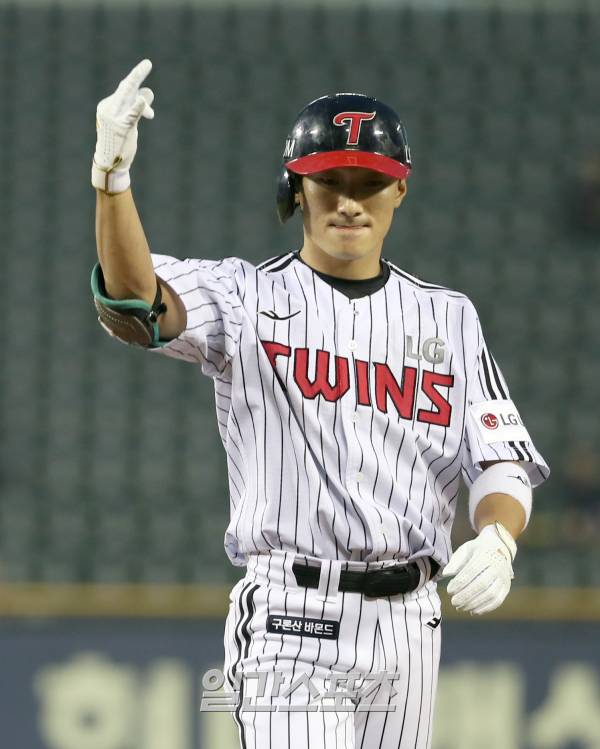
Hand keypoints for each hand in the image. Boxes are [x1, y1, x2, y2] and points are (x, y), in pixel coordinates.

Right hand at [92, 59, 154, 192]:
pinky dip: (137, 108)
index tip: (146, 66)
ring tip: (146, 66)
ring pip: (128, 96)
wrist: (110, 163)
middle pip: (125, 88)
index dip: (137, 85)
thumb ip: (137, 107)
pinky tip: (143, 102)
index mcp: (108, 105)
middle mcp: (109, 108)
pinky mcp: (121, 128)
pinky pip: (131, 115)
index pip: (125, 91)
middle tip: (148, 63)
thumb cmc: (119, 143)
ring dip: (137, 82)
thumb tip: (148, 92)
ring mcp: (114, 118)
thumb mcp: (129, 122)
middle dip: (137, 74)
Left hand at [442, 522, 516, 614]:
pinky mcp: (506, 587)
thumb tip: (445, 574)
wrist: (499, 547)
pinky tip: (473, 611)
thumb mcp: (465, 550)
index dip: (459, 583)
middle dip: (466, 596)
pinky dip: (485, 608)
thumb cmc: (477, 550)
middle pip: (482, 584)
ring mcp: (504, 578)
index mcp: (485, 555)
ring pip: (491, 595)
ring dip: (474, 604)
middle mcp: (497, 567)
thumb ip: (456, 561)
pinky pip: (498, 600)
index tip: (449, 591)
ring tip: (461, 607)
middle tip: (453, 602)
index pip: (471, 571)